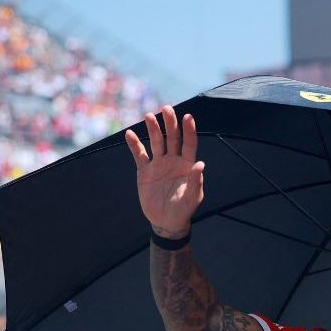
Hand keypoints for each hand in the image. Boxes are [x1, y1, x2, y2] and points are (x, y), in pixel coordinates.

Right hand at [126, 105, 204, 237]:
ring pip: (156, 142)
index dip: (189, 130)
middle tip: (166, 108)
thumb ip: (195, 181)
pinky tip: (130, 134)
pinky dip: (134, 144)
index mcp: (187, 165)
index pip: (189, 143)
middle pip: (172, 138)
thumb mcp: (192, 198)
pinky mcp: (145, 171)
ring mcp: (158, 164)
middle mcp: (173, 161)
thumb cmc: (183, 210)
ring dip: (153, 129)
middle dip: (170, 123)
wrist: (166, 222)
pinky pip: (139, 155)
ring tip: (149, 116)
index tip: (188, 116)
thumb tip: (200, 164)